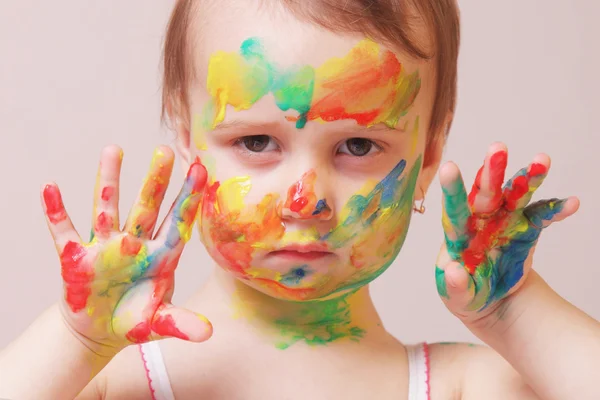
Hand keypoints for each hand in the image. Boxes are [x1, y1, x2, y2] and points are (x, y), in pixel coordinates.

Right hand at [41, 145, 211, 355]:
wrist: (99, 332)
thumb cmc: (134, 320)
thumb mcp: (158, 323)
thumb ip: (181, 324)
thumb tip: (208, 333)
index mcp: (160, 257)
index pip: (178, 222)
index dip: (189, 198)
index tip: (200, 170)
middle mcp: (135, 245)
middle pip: (146, 207)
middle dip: (155, 181)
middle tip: (164, 151)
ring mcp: (105, 247)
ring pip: (108, 208)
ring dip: (109, 180)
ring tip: (113, 150)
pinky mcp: (76, 258)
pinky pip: (64, 232)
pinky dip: (56, 212)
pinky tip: (51, 188)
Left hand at [435, 142, 578, 323]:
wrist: (494, 300)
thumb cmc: (467, 293)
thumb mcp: (457, 296)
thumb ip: (455, 285)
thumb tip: (454, 270)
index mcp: (458, 233)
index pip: (454, 208)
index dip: (452, 189)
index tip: (450, 166)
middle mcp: (481, 220)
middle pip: (485, 193)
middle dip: (492, 170)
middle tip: (498, 147)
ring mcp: (505, 221)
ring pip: (516, 195)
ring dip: (528, 177)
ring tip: (543, 160)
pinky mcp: (527, 229)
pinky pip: (543, 216)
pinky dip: (556, 208)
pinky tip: (571, 203)